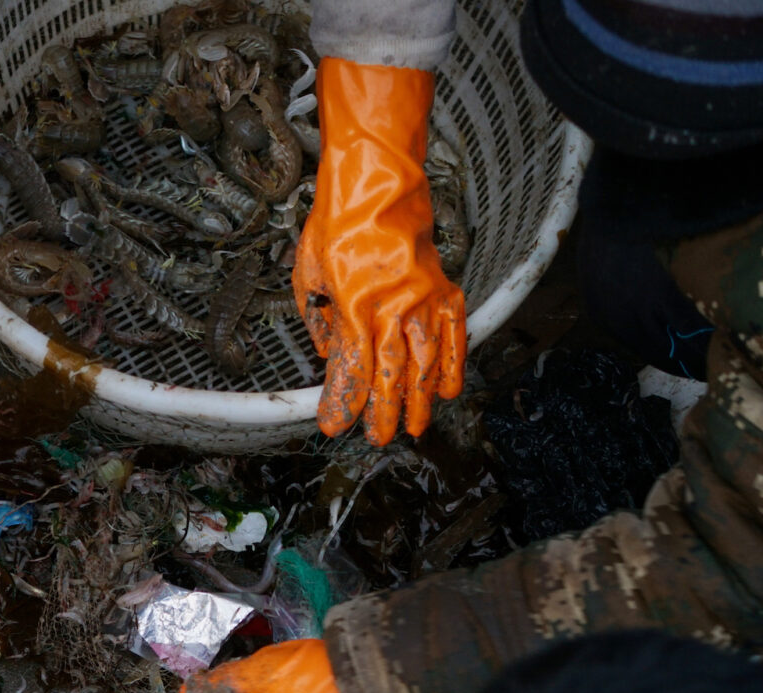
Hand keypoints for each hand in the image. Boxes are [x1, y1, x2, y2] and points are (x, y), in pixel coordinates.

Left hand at [293, 58, 464, 445]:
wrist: (376, 184)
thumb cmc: (337, 225)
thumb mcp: (309, 277)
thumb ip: (321, 322)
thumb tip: (332, 358)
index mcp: (355, 307)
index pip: (351, 369)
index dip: (344, 403)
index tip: (335, 426)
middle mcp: (394, 308)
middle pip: (391, 375)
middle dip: (385, 413)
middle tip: (380, 438)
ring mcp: (424, 300)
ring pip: (424, 363)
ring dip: (421, 399)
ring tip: (415, 426)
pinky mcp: (444, 288)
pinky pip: (453, 334)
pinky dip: (453, 364)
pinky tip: (450, 388)